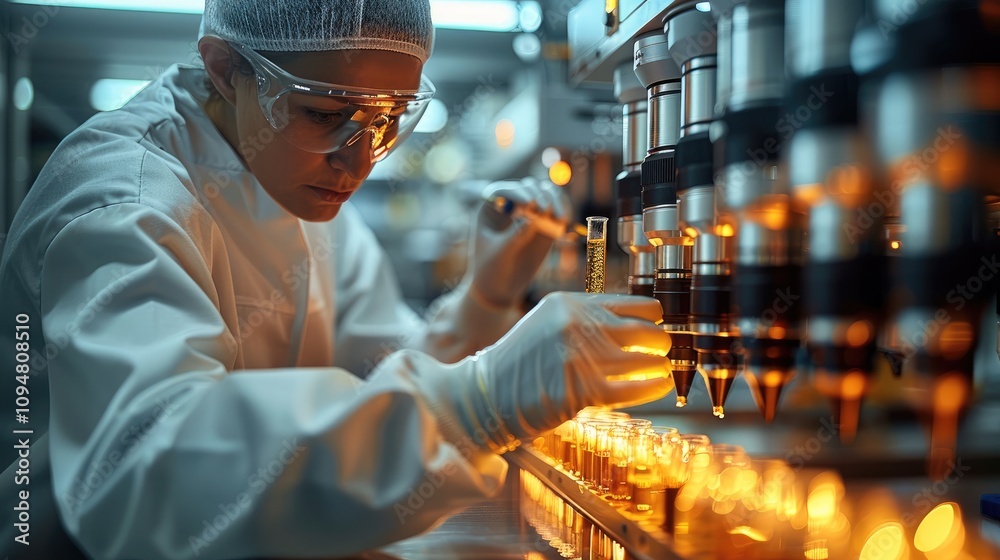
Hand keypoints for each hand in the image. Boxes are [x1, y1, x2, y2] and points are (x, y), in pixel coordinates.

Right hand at [410, 292, 673, 450]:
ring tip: (663, 370)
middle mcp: (575, 323)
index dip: (654, 318)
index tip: (658, 328)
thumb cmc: (518, 364)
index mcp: (569, 303)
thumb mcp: (547, 324)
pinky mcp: (580, 389)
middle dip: (660, 343)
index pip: (633, 304)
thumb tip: (636, 327)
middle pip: (644, 331)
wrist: (482, 394)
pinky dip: (652, 388)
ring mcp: (578, 356)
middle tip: (663, 352)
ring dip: (659, 367)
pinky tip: (659, 387)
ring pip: (642, 360)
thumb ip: (584, 321)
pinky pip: (632, 388)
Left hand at [468, 178, 569, 308]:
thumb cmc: (490, 270)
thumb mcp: (500, 254)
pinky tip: (567, 225)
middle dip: (541, 195)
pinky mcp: (544, 225)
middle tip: (547, 210)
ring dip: (557, 201)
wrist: (499, 288)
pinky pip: (557, 212)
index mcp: (490, 208)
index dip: (518, 192)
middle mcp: (510, 205)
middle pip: (528, 187)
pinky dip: (564, 214)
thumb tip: (534, 218)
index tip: (530, 202)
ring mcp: (529, 213)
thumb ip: (515, 236)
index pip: (503, 191)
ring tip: (562, 218)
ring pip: (547, 195)